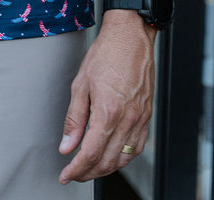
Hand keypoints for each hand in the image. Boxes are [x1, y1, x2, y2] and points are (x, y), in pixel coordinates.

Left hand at [58, 13, 155, 183]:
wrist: (130, 36)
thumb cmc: (106, 54)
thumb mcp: (81, 84)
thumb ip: (74, 119)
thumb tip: (66, 146)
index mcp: (109, 111)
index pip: (91, 154)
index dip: (77, 169)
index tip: (66, 175)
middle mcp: (128, 119)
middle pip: (108, 161)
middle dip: (89, 173)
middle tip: (74, 173)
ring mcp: (141, 119)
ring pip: (124, 158)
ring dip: (106, 168)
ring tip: (90, 167)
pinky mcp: (147, 115)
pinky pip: (137, 147)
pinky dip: (123, 157)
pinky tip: (112, 155)